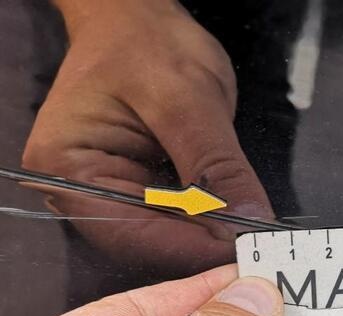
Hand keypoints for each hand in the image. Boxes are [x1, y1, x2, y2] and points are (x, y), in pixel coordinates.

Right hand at [23, 0, 273, 271]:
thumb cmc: (147, 44)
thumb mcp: (188, 99)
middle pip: (147, 244)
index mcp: (67, 168)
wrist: (138, 22)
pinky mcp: (137, 194)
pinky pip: (175, 222)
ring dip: (212, 238)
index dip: (192, 249)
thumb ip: (218, 166)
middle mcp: (79, 193)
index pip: (130, 233)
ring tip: (256, 236)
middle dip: (206, 246)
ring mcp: (108, 196)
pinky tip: (240, 220)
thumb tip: (250, 223)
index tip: (246, 252)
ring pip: (166, 239)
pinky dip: (209, 223)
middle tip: (261, 248)